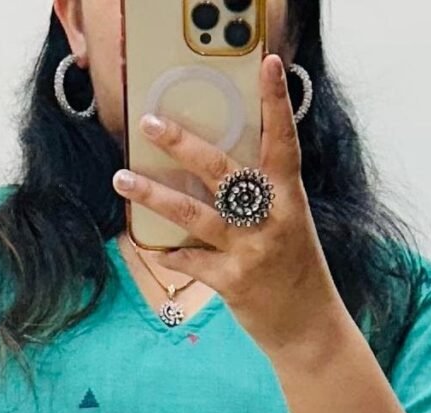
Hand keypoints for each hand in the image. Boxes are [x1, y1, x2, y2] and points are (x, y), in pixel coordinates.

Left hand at [113, 52, 338, 362]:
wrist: (308, 328)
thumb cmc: (296, 269)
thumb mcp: (290, 222)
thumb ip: (262, 194)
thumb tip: (218, 166)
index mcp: (288, 197)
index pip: (283, 141)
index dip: (277, 104)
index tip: (269, 66)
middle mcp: (271, 219)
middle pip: (222, 172)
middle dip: (183, 145)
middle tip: (150, 123)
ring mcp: (251, 251)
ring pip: (194, 214)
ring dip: (154, 195)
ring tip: (122, 179)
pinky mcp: (233, 283)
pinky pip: (191, 261)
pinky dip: (169, 252)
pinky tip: (150, 245)